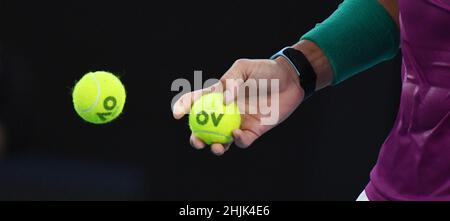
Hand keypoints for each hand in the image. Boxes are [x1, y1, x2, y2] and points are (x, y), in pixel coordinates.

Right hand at [172, 57, 304, 155]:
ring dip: (215, 146)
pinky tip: (237, 134)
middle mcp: (225, 112)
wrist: (290, 80)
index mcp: (218, 95)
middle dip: (196, 137)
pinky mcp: (253, 131)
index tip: (176, 114)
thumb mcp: (244, 68)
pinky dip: (237, 141)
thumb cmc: (265, 70)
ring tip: (215, 147)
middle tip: (196, 140)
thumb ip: (231, 82)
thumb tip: (222, 101)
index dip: (182, 107)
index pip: (196, 102)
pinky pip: (242, 141)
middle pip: (204, 128)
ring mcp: (238, 123)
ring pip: (221, 140)